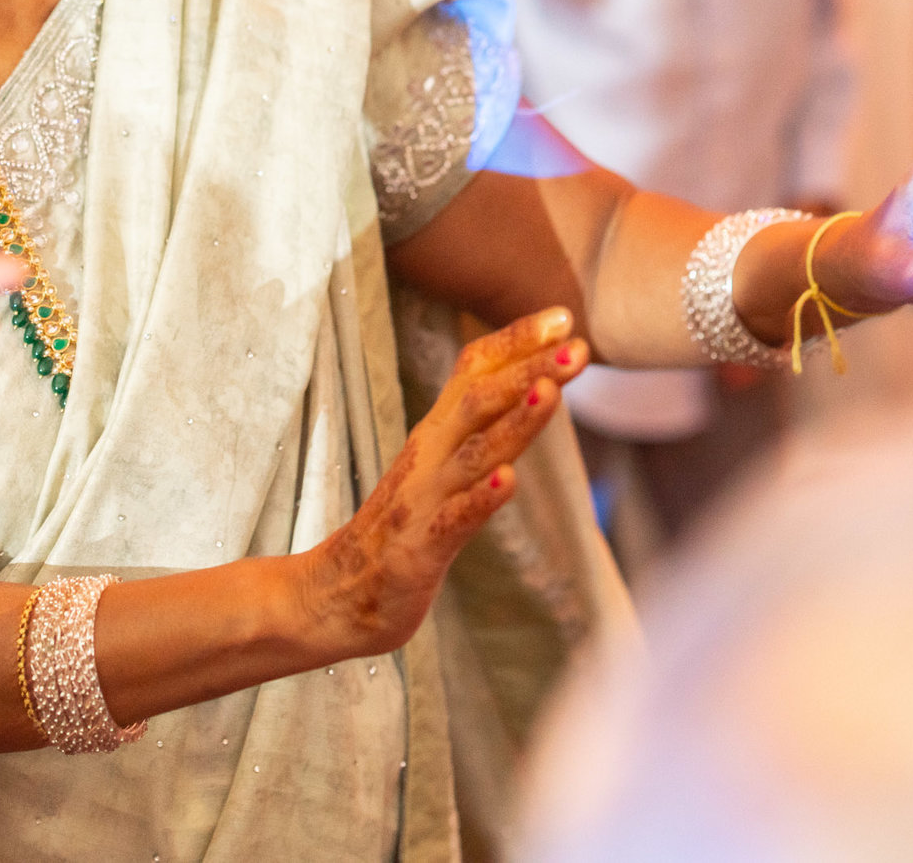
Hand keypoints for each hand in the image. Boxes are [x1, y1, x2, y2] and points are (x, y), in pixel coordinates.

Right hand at [297, 310, 586, 659]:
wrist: (336, 596)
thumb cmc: (400, 529)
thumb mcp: (439, 467)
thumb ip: (478, 428)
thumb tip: (530, 385)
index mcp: (436, 433)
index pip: (474, 371)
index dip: (516, 341)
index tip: (562, 315)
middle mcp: (430, 456)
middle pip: (480, 401)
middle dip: (529, 370)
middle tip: (576, 346)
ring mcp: (424, 500)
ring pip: (474, 453)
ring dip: (515, 422)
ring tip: (550, 392)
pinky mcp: (420, 548)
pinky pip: (453, 521)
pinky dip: (480, 499)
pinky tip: (507, 482)